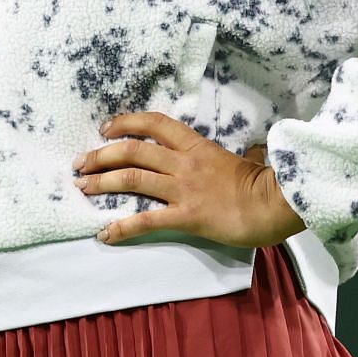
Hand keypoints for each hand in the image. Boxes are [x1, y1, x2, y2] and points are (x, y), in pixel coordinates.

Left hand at [73, 111, 305, 248]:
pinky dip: (122, 227)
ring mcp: (183, 188)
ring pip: (132, 178)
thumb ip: (231, 156)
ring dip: (102, 183)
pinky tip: (105, 234)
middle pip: (132, 150)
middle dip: (100, 155)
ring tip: (81, 188)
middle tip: (79, 163)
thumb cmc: (264, 184)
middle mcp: (184, 162)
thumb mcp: (242, 160)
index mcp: (196, 146)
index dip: (125, 122)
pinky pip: (147, 220)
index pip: (154, 123)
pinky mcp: (186, 215)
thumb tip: (250, 151)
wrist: (278, 204)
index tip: (105, 129)